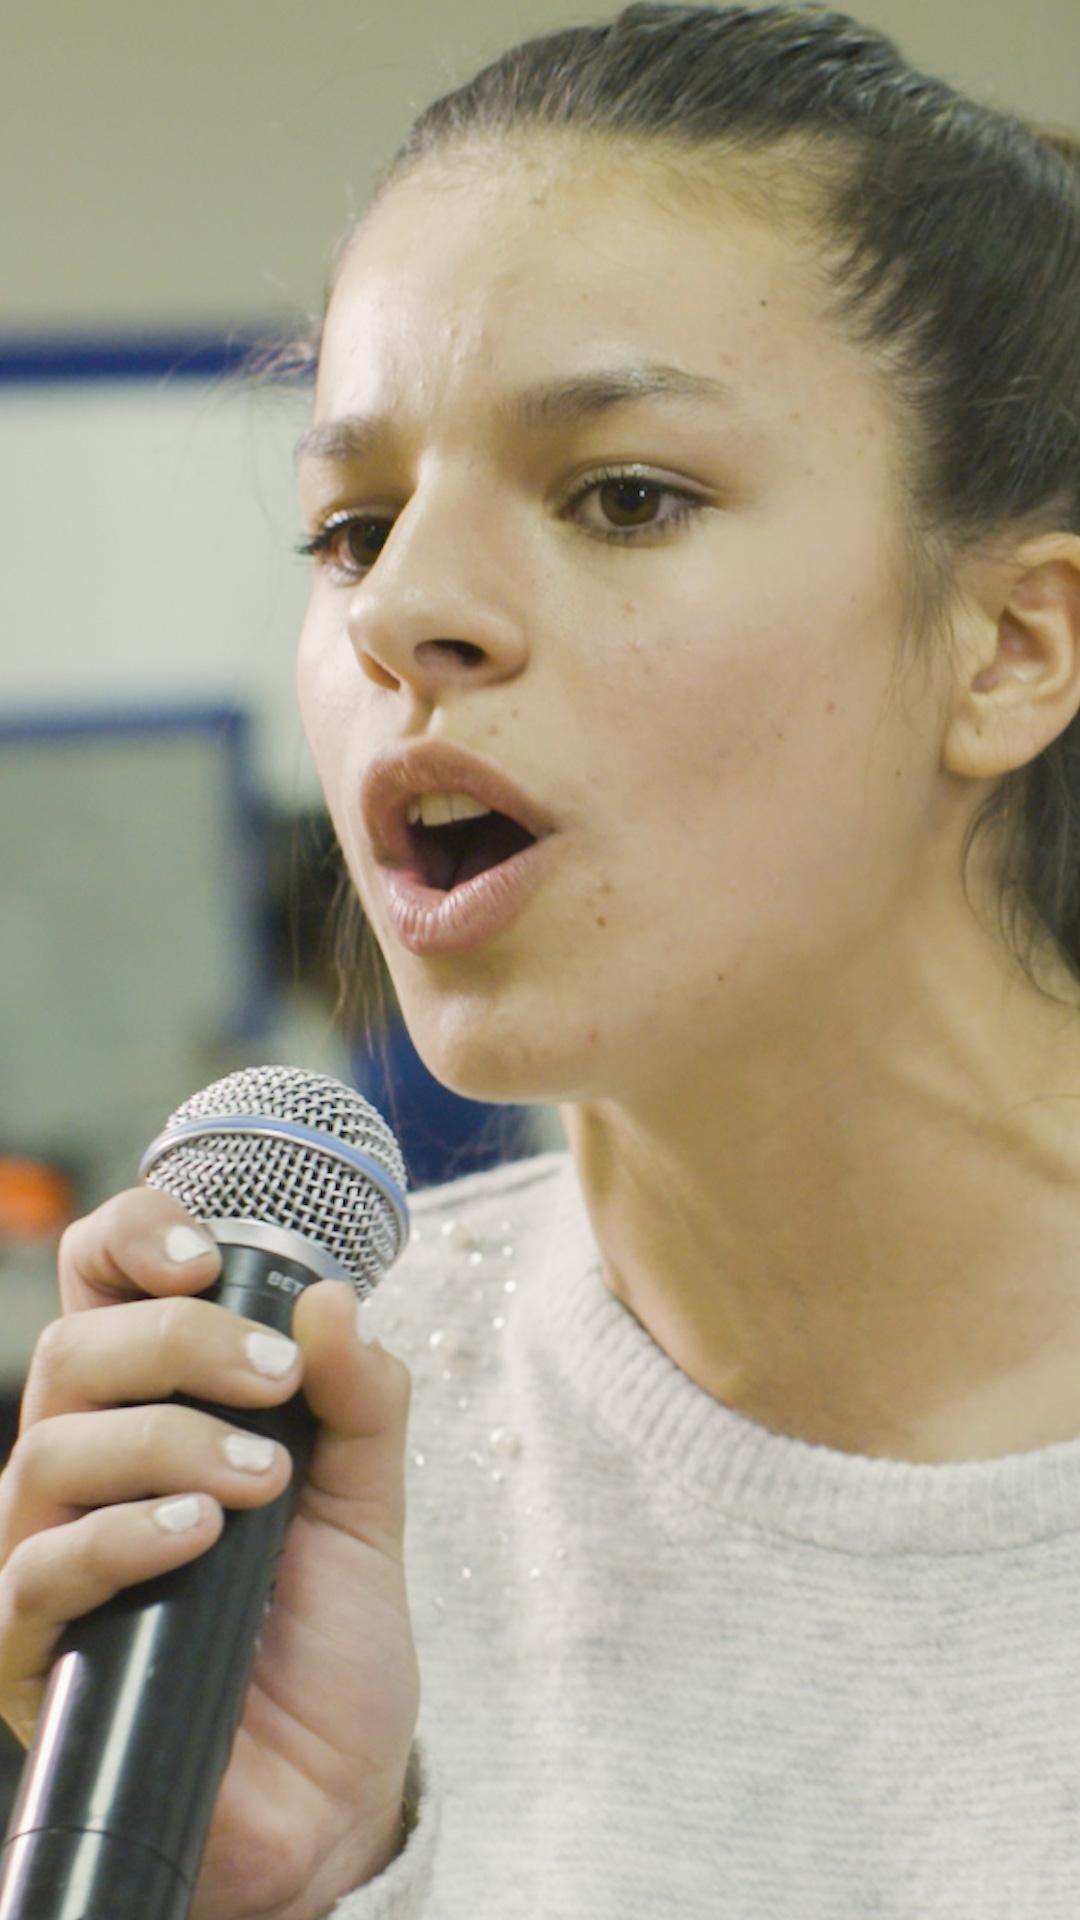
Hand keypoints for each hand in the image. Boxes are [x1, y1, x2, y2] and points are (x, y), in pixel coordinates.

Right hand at [0, 1188, 419, 1919]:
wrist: (327, 1794)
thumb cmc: (326, 1636)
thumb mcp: (365, 1499)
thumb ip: (359, 1397)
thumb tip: (330, 1297)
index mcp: (149, 1409)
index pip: (98, 1289)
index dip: (131, 1240)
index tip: (207, 1252)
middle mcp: (82, 1470)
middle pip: (74, 1352)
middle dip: (180, 1342)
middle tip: (274, 1381)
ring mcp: (48, 1558)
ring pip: (51, 1450)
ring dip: (166, 1442)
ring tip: (260, 1478)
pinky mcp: (33, 1654)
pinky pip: (40, 1572)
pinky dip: (122, 1536)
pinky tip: (198, 1535)